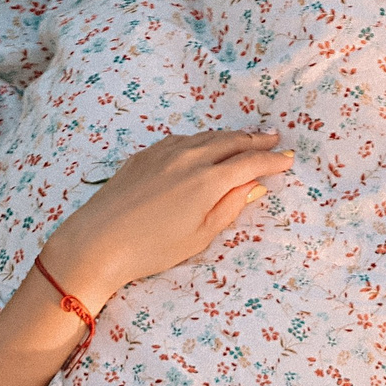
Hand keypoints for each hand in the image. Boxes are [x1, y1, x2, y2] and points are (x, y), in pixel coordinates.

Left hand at [37, 131, 293, 303]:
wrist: (98, 241)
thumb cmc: (151, 249)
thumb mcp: (199, 236)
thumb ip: (229, 207)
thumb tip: (253, 186)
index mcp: (208, 180)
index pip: (250, 163)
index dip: (272, 161)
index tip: (288, 160)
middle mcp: (190, 157)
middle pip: (230, 142)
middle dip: (255, 141)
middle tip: (273, 139)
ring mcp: (165, 152)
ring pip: (206, 137)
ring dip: (229, 137)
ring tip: (245, 139)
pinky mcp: (145, 155)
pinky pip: (182, 140)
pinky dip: (201, 139)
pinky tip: (204, 144)